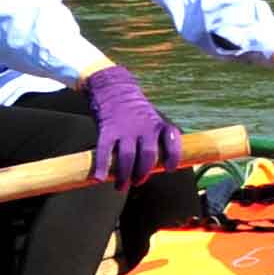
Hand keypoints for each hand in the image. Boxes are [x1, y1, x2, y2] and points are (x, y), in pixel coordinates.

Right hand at [84, 64, 180, 187]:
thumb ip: (156, 139)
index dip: (173, 156)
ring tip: (121, 186)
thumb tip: (159, 165)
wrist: (114, 88)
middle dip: (143, 172)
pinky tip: (99, 178)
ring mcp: (125, 129)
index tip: (169, 169)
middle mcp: (144, 127)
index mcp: (158, 124)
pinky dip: (102, 166)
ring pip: (127, 157)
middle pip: (148, 155)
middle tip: (138, 182)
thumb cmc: (135, 111)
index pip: (172, 140)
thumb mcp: (153, 119)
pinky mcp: (107, 130)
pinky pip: (104, 151)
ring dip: (124, 175)